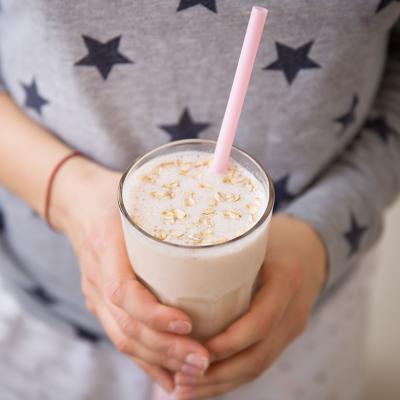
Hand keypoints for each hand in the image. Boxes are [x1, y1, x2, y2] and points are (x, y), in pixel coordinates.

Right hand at [50, 157, 209, 392]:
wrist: (79, 202)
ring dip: (159, 360)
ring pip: (124, 339)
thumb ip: (169, 196)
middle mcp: (96, 275)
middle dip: (166, 348)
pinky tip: (168, 376)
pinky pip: (121, 338)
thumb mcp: (137, 188)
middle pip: (126, 325)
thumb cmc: (115, 194)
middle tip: (204, 360)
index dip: (154, 312)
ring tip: (194, 372)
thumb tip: (216, 197)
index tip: (188, 322)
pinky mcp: (101, 303)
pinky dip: (144, 360)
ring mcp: (95, 294)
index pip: (122, 291)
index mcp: (107, 244)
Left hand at [174, 214, 326, 398]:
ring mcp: (291, 326)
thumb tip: (170, 261)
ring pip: (258, 367)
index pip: (261, 321)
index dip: (229, 342)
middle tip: (181, 382)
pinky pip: (258, 362)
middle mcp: (293, 309)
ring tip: (184, 390)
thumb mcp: (251, 236)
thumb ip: (223, 251)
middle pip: (259, 355)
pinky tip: (204, 383)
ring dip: (220, 383)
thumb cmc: (269, 236)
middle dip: (218, 374)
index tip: (197, 349)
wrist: (306, 247)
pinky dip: (230, 376)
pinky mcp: (283, 335)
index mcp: (286, 278)